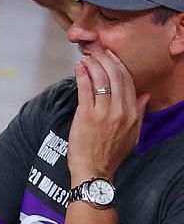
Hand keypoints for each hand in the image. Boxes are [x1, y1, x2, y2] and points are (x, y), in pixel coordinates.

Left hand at [69, 49, 146, 182]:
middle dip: (107, 61)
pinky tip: (78, 68)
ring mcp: (104, 113)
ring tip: (87, 57)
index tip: (111, 57)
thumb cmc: (111, 154)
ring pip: (101, 81)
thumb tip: (145, 95)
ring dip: (93, 65)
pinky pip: (85, 90)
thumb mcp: (133, 134)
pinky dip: (82, 76)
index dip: (119, 66)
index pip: (129, 83)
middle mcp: (121, 111)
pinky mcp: (86, 117)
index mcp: (133, 114)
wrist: (94, 171)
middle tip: (97, 52)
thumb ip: (139, 112)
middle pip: (116, 77)